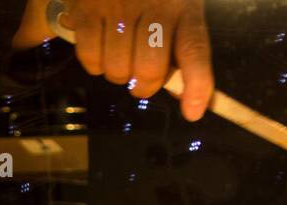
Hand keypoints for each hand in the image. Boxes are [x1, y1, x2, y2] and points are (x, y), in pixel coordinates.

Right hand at [18, 0, 212, 120]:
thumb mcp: (175, 3)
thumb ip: (183, 46)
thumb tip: (187, 96)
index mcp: (183, 4)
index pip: (194, 49)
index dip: (197, 85)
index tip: (193, 112)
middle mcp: (155, 4)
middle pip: (150, 70)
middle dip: (144, 84)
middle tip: (139, 78)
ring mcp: (119, 5)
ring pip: (118, 70)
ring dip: (116, 73)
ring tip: (117, 53)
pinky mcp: (89, 7)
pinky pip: (91, 58)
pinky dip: (94, 63)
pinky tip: (99, 46)